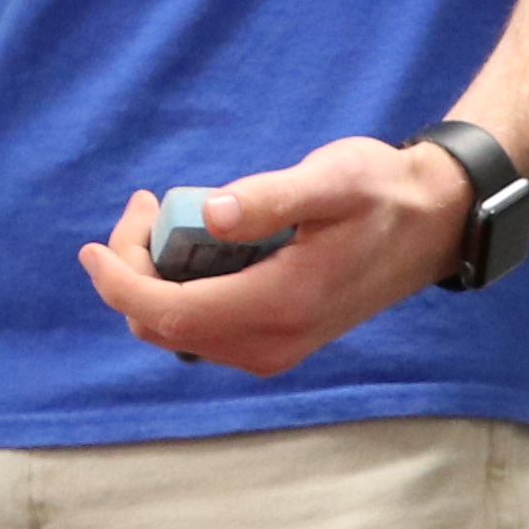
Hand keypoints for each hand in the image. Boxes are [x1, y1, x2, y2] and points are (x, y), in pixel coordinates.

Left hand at [76, 138, 474, 377]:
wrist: (432, 224)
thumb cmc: (382, 192)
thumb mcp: (332, 180)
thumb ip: (270, 198)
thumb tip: (208, 213)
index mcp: (281, 305)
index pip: (170, 313)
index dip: (119, 283)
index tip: (95, 244)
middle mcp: (272, 343)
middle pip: (164, 326)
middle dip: (133, 270)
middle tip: (147, 205)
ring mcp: (274, 348)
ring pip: (179, 331)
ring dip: (154, 280)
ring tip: (165, 215)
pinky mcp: (275, 340)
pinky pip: (202, 328)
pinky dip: (179, 289)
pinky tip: (193, 242)